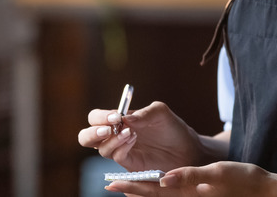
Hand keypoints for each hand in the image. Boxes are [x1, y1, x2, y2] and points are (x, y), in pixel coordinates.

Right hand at [77, 101, 208, 171]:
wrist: (189, 150)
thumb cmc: (173, 128)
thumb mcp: (161, 113)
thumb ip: (143, 112)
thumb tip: (124, 118)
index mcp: (118, 121)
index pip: (95, 117)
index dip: (100, 117)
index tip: (115, 116)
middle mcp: (115, 136)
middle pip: (87, 137)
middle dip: (92, 133)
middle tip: (108, 129)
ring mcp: (122, 151)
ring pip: (100, 149)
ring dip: (112, 140)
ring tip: (131, 133)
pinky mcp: (130, 165)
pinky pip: (117, 158)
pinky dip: (122, 149)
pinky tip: (134, 140)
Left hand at [105, 161, 276, 196]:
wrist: (264, 191)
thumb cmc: (244, 180)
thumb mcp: (217, 173)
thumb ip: (190, 176)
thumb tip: (163, 178)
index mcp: (189, 194)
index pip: (154, 192)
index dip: (133, 188)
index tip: (113, 184)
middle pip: (154, 196)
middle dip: (133, 190)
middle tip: (111, 184)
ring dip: (144, 192)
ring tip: (126, 186)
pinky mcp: (200, 196)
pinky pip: (174, 195)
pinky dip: (160, 190)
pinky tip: (156, 184)